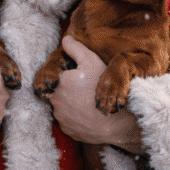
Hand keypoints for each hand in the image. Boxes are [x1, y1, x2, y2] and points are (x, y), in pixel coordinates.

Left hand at [49, 36, 143, 153]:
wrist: (115, 121)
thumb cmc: (103, 89)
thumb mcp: (91, 61)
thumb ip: (75, 48)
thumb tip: (65, 39)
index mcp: (58, 82)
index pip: (57, 74)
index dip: (68, 74)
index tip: (79, 77)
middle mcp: (55, 100)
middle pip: (59, 90)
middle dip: (69, 89)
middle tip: (86, 89)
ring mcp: (60, 117)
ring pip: (62, 106)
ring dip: (71, 103)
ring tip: (88, 102)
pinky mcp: (67, 130)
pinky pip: (68, 120)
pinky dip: (75, 117)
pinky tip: (88, 113)